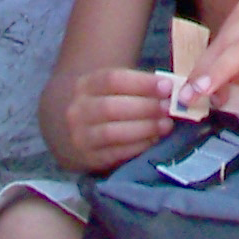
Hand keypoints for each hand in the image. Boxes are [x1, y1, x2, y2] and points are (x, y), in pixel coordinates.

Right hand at [61, 66, 179, 168]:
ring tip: (166, 125)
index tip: (167, 86)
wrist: (67, 130)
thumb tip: (171, 89)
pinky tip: (154, 139)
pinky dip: (138, 146)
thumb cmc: (100, 104)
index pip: (112, 79)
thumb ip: (135, 87)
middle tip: (169, 108)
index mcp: (84, 85)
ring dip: (144, 128)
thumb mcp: (108, 88)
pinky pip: (116, 153)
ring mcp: (80, 136)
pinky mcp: (88, 158)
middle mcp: (77, 111)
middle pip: (112, 107)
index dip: (142, 83)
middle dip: (145, 107)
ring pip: (112, 133)